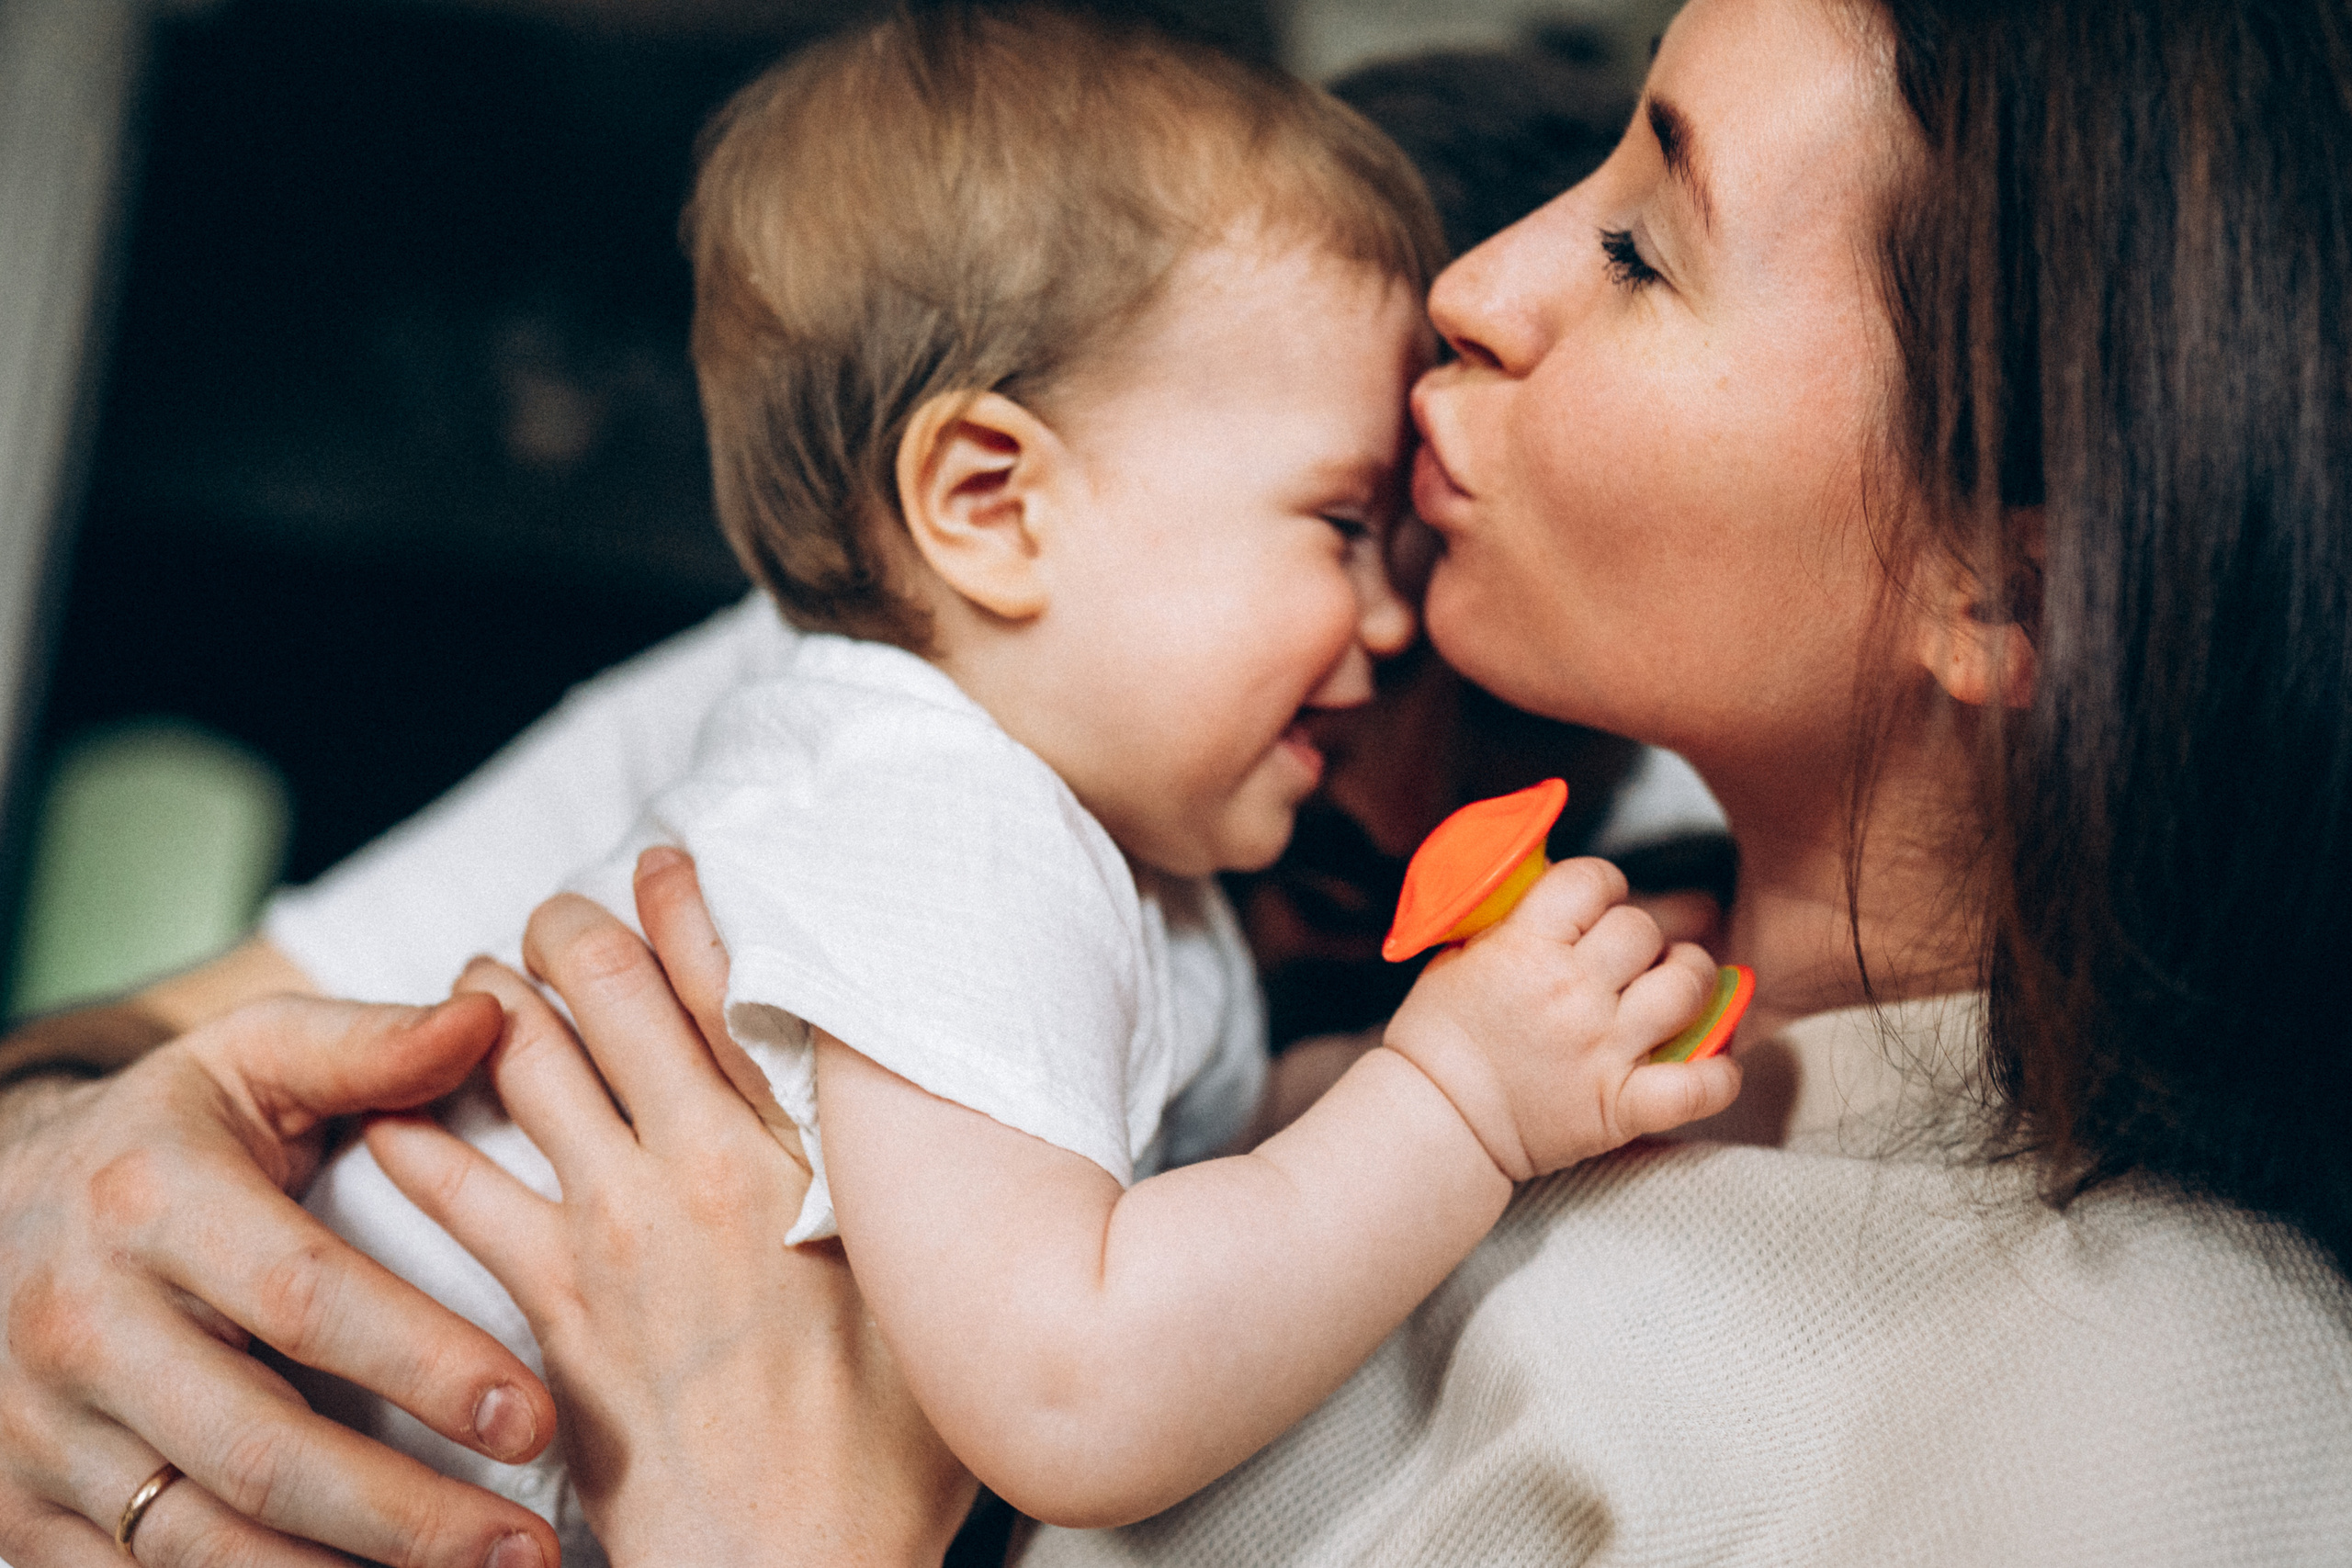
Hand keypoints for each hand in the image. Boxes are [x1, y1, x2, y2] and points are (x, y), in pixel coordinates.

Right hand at [0, 997, 560, 1567]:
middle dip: (405, 1514)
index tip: (532, 1413)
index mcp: (150, 1203)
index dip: (422, 1362)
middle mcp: (83, 1329)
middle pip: (259, 1451)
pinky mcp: (23, 1518)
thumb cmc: (166, 1135)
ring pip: (201, 1547)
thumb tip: (491, 1017)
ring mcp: (41, 1437)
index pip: (305, 1299)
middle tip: (531, 1546)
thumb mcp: (248, 1061)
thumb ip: (368, 1045)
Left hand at [368, 848, 974, 1567]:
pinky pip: (458, 1189)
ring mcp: (619, 1229)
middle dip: (572, 932)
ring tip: (475, 977)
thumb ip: (908, 1186)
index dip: (685, 905)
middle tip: (555, 915)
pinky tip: (393, 1110)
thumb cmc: (890, 1445)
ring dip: (490, 1005)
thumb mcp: (933, 1281)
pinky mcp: (552, 1306)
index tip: (659, 861)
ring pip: (528, 1064)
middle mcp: (707, 1163)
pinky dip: (419, 1136)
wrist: (799, 1565)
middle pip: (616, 994)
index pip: (734, 981)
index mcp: (809, 1148)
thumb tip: (912, 1109)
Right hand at [1383, 856, 1740, 1179]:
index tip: (1599, 902)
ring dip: (1690, 980)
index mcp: (1525, 948)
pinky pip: (1696, 1086)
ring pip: (1685, 988)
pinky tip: (1716, 1063)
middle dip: (1640, 937)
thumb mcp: (1454, 957)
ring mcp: (1602, 1049)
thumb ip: (1505, 919)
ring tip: (1676, 987)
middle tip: (1629, 956)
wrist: (1435, 1123)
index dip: (1602, 885)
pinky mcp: (1619, 1105)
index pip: (1592, 880)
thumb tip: (1551, 880)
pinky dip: (1717, 1075)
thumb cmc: (1436, 1041)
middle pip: (1643, 929)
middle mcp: (1571, 992)